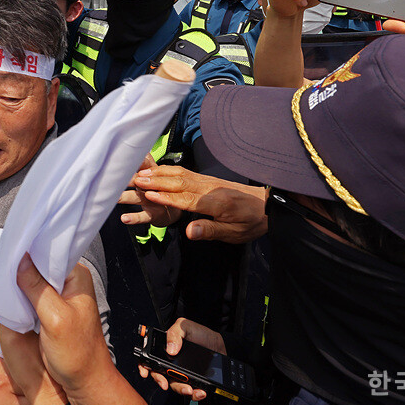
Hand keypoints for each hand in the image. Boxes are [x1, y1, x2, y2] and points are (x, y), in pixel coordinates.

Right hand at [9, 257, 122, 404]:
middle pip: (39, 264)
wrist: (83, 380)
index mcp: (76, 277)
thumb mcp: (54, 318)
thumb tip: (20, 260)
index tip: (8, 249)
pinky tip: (9, 295)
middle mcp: (69, 282)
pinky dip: (20, 295)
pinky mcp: (49, 309)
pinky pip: (31, 294)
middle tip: (0, 265)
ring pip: (33, 279)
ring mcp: (59, 296)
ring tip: (2, 279)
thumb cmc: (78, 353)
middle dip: (21, 266)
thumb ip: (37, 288)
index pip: (49, 252)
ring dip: (19, 281)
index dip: (28, 250)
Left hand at [118, 156, 182, 228]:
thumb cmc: (159, 187)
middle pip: (143, 181)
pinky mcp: (154, 215)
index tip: (125, 158)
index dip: (138, 162)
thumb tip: (138, 146)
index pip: (146, 166)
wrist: (176, 208)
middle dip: (131, 179)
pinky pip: (143, 217)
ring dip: (127, 197)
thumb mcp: (155, 173)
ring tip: (116, 197)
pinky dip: (134, 218)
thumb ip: (145, 161)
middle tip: (118, 177)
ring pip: (140, 198)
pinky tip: (124, 218)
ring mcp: (155, 201)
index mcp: (154, 175)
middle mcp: (156, 187)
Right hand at [127, 166, 267, 243]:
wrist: (268, 204)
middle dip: (156, 181)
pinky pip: (185, 173)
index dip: (166, 197)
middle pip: (178, 183)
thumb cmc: (251, 222)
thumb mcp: (234, 233)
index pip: (186, 199)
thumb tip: (189, 232)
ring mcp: (208, 181)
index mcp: (215, 203)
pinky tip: (157, 171)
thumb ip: (210, 231)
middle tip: (135, 179)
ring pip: (180, 174)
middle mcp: (209, 188)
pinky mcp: (208, 179)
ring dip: (159, 173)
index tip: (148, 194)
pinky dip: (168, 171)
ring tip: (140, 173)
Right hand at [139, 318, 225, 400]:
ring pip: (174, 385)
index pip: (150, 358)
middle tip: (165, 383)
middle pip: (159, 375)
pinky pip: (190, 392)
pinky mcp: (193, 381)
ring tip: (189, 388)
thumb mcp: (185, 326)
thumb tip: (170, 349)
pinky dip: (194, 394)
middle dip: (161, 381)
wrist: (221, 345)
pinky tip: (200, 391)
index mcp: (166, 349)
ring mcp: (182, 373)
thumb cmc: (201, 334)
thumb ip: (174, 333)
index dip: (144, 366)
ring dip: (180, 389)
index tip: (145, 372)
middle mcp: (171, 363)